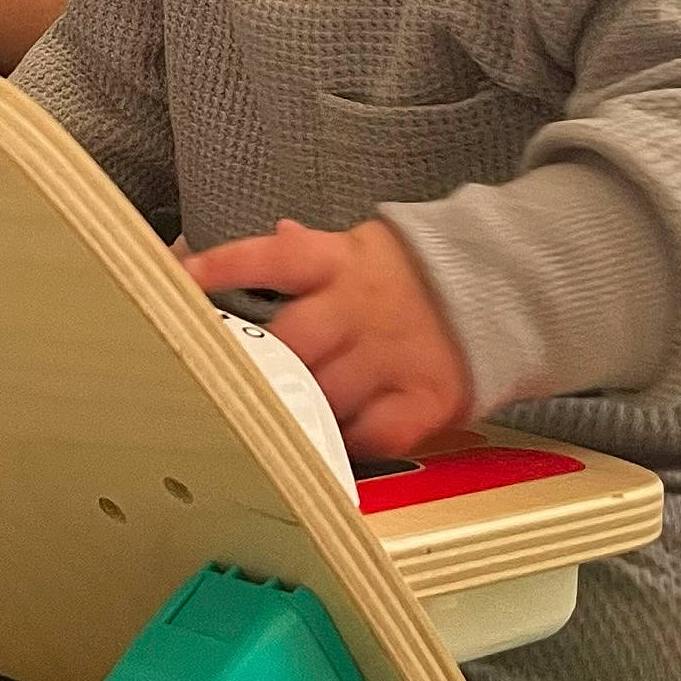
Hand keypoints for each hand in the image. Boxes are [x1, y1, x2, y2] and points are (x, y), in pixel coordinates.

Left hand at [183, 217, 470, 458]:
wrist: (499, 289)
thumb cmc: (407, 276)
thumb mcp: (358, 249)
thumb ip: (308, 252)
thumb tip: (273, 234)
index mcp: (339, 262)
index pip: (272, 258)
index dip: (225, 268)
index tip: (181, 282)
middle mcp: (360, 307)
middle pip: (293, 340)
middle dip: (257, 366)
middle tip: (220, 386)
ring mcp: (392, 355)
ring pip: (326, 393)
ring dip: (296, 411)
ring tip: (266, 425)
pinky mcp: (424, 398)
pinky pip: (373, 433)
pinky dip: (347, 443)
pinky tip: (329, 446)